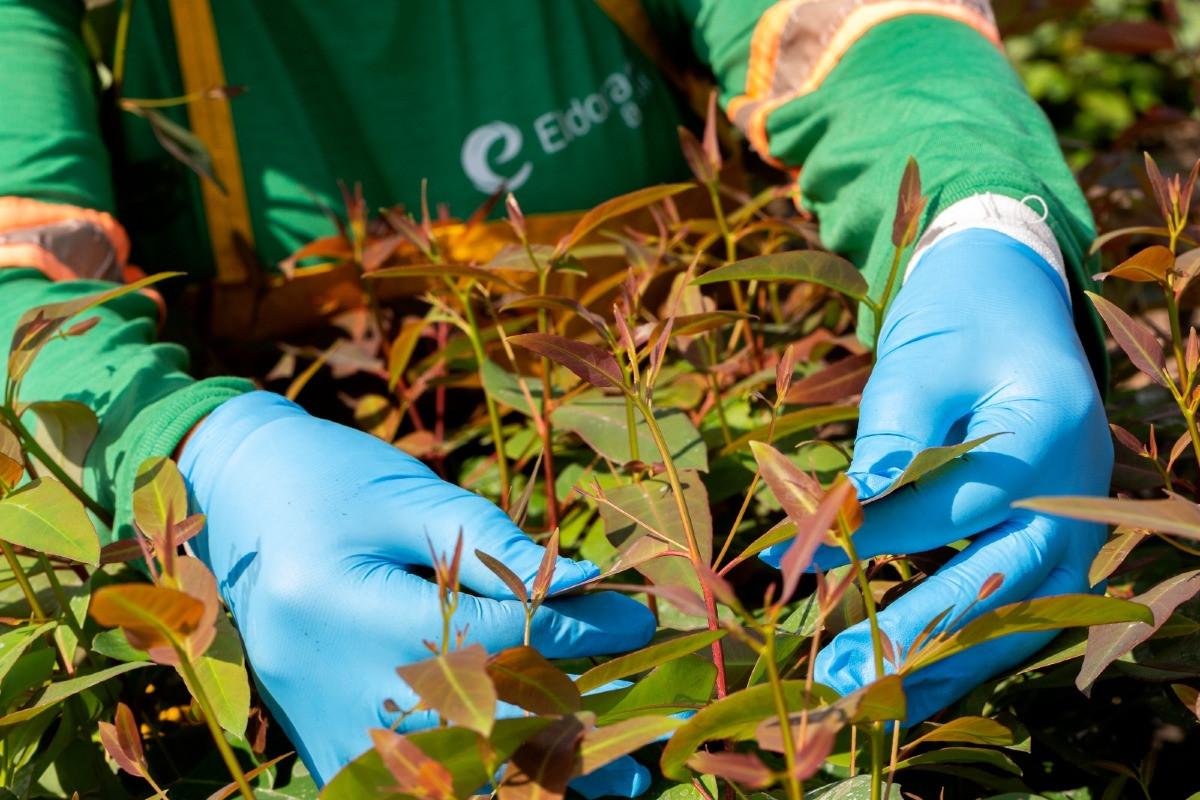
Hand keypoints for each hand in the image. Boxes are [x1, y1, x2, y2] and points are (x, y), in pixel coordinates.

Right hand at [178, 392, 655, 792]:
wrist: (231, 499)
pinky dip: (474, 789)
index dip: (571, 631)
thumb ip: (491, 543)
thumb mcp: (407, 495)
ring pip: (442, 778)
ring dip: (531, 783)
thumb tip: (586, 584)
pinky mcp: (319, 740)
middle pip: (469, 727)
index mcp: (339, 605)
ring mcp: (316, 721)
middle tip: (650, 741)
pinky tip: (532, 788)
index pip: (484, 634)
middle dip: (570, 733)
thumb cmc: (326, 479)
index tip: (636, 622)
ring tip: (617, 789)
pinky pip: (402, 784)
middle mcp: (323, 681)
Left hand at [766, 229, 1110, 722]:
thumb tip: (853, 504)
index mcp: (1050, 433)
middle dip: (919, 635)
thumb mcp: (920, 358)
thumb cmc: (959, 319)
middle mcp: (1081, 491)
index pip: (957, 506)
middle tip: (839, 677)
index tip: (801, 559)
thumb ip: (893, 432)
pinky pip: (1020, 611)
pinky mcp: (1054, 540)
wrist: (1010, 296)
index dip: (876, 536)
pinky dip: (968, 649)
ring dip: (947, 664)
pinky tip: (912, 684)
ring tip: (870, 706)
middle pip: (1006, 583)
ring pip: (1023, 617)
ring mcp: (1077, 522)